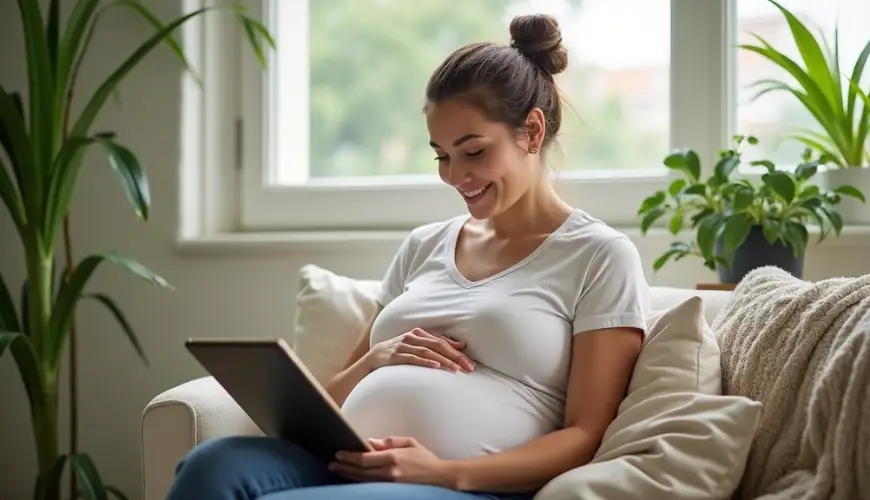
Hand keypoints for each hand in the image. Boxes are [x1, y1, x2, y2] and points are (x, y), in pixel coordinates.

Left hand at [330, 436, 456, 488]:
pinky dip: (360, 482)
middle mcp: (388, 472)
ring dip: (348, 475)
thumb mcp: (410, 443)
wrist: (440, 477)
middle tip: (331, 464)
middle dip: (344, 467)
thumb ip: (391, 441)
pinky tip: (352, 479)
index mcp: (392, 457)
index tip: (338, 454)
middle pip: (360, 471)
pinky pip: (371, 486)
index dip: (349, 457)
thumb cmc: (426, 459)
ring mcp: (389, 483)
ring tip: (337, 471)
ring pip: (363, 480)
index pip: (364, 458)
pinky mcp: (392, 490)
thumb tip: (371, 442)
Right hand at [365, 328, 474, 372]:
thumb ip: (437, 344)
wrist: (374, 357)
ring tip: (455, 369)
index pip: (443, 342)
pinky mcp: (395, 355)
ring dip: (443, 360)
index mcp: (420, 332)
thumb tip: (461, 345)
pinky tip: (436, 367)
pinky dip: (425, 362)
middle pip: (438, 345)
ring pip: (427, 352)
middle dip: (455, 357)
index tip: (470, 363)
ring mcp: (403, 345)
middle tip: (468, 368)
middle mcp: (412, 336)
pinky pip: (413, 358)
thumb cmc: (400, 352)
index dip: (458, 352)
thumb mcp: (419, 345)